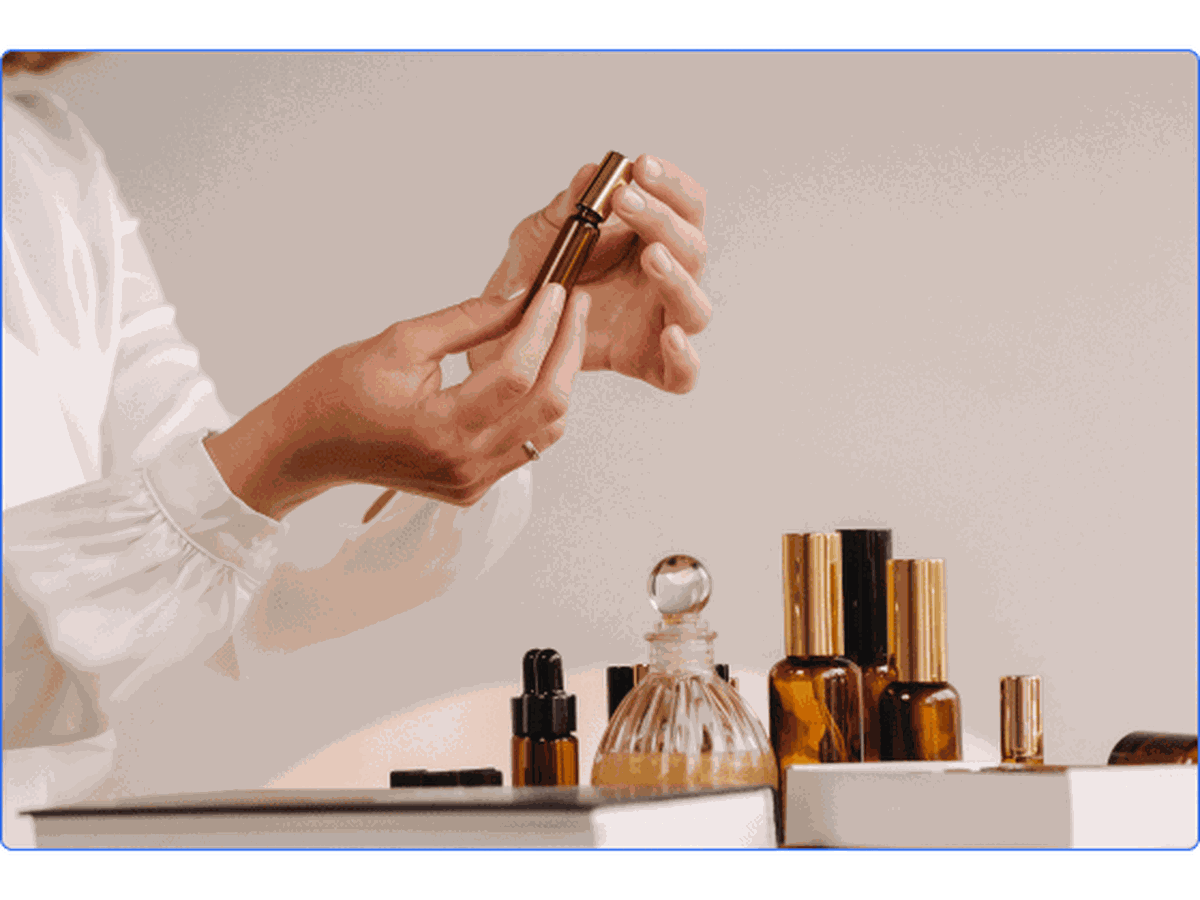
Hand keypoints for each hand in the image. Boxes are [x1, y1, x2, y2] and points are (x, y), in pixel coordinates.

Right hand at [204, 284, 588, 520]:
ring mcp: (471, 482)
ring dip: (559, 379)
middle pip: (546, 405)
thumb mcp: (400, 341)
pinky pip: (526, 445)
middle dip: (566, 348)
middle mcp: (463, 464)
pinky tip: (536, 370)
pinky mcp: (473, 487)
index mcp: (439, 428)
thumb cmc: (339, 391)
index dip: (542, 327)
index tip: (555, 290)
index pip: (515, 374)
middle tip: (573, 305)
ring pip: (546, 429)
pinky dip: (538, 406)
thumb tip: (521, 297)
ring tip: (559, 333)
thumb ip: (467, 320)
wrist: (309, 447)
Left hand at [469, 155, 710, 393]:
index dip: (673, 185)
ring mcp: (660, 323)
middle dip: (663, 219)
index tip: (642, 165)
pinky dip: (685, 358)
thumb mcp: (542, 232)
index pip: (687, 207)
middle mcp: (666, 281)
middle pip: (694, 250)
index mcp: (653, 240)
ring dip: (678, 278)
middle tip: (624, 199)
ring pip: (696, 307)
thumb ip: (568, 204)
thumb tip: (592, 172)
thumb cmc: (535, 274)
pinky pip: (683, 374)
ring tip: (650, 255)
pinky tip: (669, 336)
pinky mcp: (649, 364)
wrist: (506, 328)